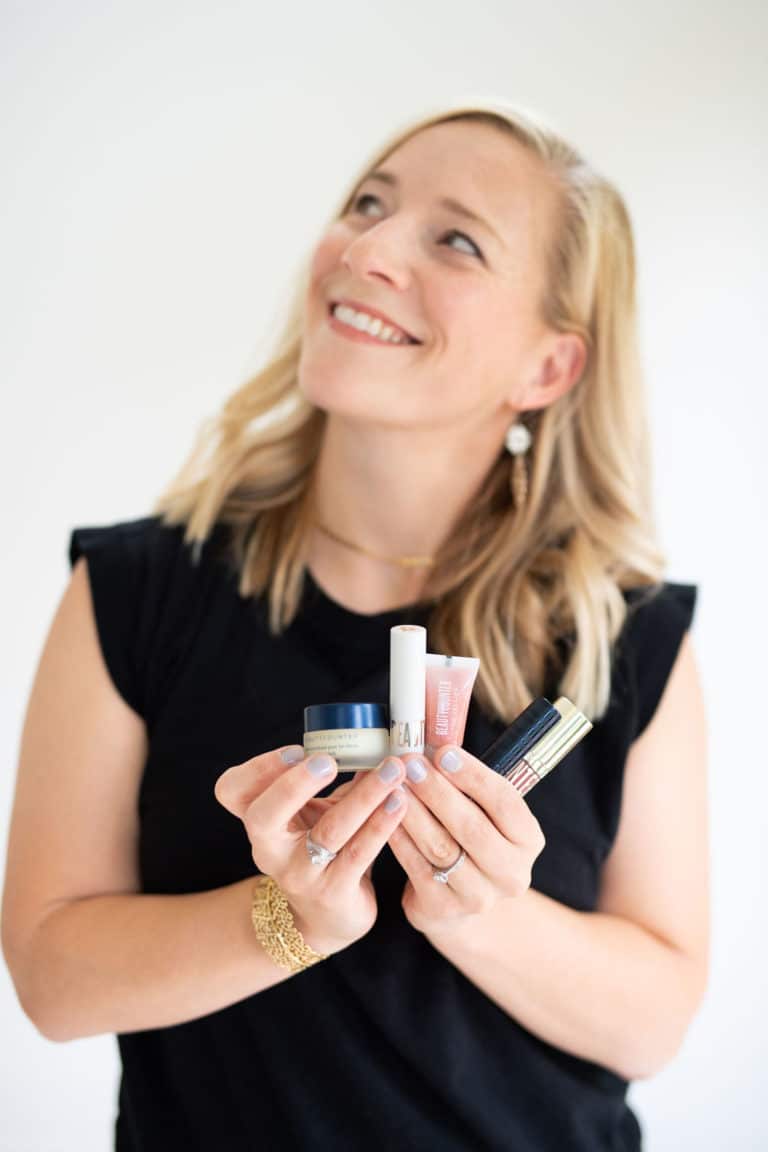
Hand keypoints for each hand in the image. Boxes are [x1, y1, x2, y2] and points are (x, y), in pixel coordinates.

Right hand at [214, 747, 407, 954]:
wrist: (328, 916)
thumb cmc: (321, 849)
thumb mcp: (313, 811)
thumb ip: (328, 777)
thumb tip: (369, 734)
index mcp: (260, 821)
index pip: (231, 790)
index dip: (257, 768)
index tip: (297, 748)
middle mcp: (269, 849)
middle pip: (262, 816)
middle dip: (294, 785)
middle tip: (329, 759)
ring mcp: (300, 874)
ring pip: (328, 831)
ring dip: (364, 796)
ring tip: (392, 771)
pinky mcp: (333, 893)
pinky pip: (359, 854)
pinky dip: (381, 824)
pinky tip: (400, 802)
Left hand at [386, 745, 545, 937]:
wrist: (460, 900)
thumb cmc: (470, 838)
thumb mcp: (484, 813)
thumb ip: (469, 784)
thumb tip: (432, 742)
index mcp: (528, 840)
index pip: (506, 803)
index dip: (474, 776)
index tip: (443, 751)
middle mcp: (511, 873)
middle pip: (472, 827)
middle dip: (437, 791)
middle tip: (411, 763)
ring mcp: (479, 896)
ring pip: (440, 847)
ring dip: (413, 811)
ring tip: (393, 784)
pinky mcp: (443, 909)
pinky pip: (416, 866)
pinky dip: (399, 837)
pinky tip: (384, 813)